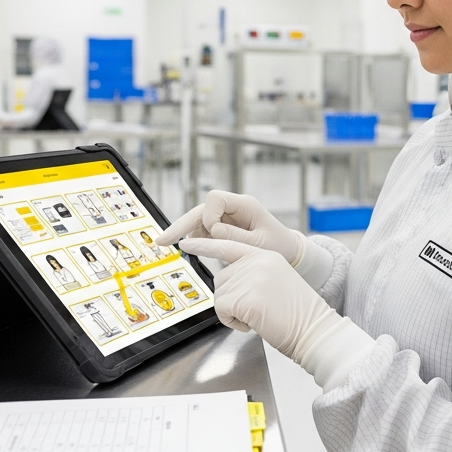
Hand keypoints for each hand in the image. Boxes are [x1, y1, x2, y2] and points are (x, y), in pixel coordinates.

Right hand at [158, 191, 304, 264]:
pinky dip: (196, 240)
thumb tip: (212, 230)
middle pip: (200, 210)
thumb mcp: (260, 244)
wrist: (289, 252)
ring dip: (189, 234)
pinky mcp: (223, 228)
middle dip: (181, 225)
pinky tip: (195, 250)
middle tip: (162, 242)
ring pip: (198, 220)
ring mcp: (227, 218)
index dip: (209, 215)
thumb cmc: (279, 245)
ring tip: (184, 249)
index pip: (215, 198)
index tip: (215, 233)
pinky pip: (203, 231)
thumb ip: (236, 237)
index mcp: (245, 205)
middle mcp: (233, 208)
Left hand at [179, 238, 330, 359]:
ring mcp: (250, 278)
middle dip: (231, 298)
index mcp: (265, 255)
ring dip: (233, 312)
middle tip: (257, 308)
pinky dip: (233, 322)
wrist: (314, 329)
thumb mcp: (277, 279)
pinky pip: (221, 311)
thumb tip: (229, 281)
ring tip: (260, 315)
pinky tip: (255, 322)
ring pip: (219, 296)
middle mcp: (256, 262)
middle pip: (221, 279)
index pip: (228, 245)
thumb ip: (254, 272)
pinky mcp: (244, 298)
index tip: (187, 243)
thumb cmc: (298, 312)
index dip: (205, 246)